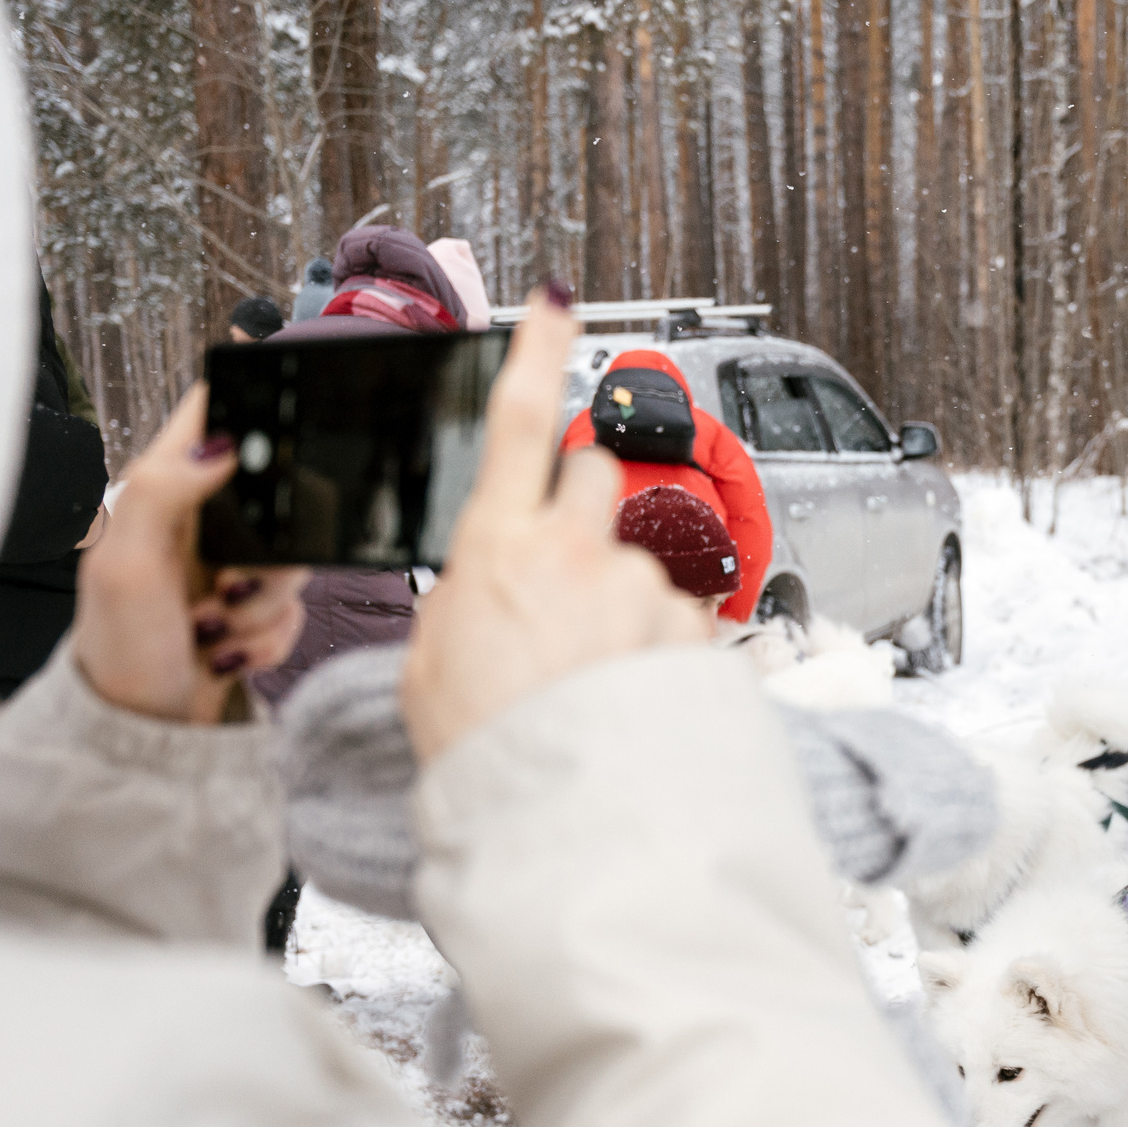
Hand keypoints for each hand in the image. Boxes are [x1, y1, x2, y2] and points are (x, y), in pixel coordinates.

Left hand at [75, 386, 306, 723]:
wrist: (140, 731)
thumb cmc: (119, 650)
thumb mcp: (126, 564)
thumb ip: (162, 491)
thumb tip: (222, 443)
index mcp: (161, 493)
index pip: (211, 414)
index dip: (250, 409)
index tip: (275, 444)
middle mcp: (199, 522)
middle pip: (280, 496)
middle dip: (271, 550)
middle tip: (228, 580)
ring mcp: (229, 565)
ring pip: (294, 558)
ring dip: (265, 603)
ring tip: (214, 626)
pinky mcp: (252, 607)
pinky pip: (296, 608)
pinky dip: (269, 636)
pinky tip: (227, 651)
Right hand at [401, 292, 708, 762]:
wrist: (570, 823)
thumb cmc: (491, 752)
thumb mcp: (433, 665)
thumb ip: (464, 603)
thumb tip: (486, 590)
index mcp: (496, 548)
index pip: (515, 420)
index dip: (538, 352)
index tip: (557, 303)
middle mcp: (576, 552)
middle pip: (593, 479)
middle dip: (582, 512)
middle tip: (563, 584)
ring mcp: (641, 590)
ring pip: (637, 567)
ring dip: (622, 609)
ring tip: (594, 686)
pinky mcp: (694, 632)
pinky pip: (679, 628)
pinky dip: (661, 660)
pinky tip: (633, 707)